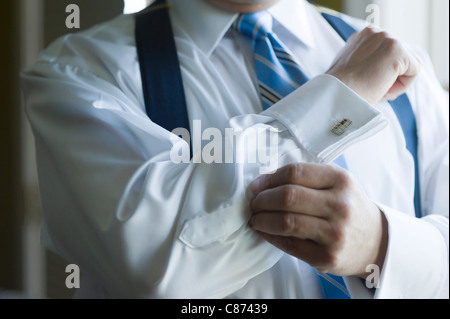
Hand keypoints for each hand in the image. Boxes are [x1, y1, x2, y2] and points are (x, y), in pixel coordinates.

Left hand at [249, 163, 388, 277]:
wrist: (375, 241)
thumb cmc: (348, 207)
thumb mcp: (336, 183)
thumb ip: (305, 178)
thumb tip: (263, 182)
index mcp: (340, 180)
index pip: (294, 172)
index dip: (269, 179)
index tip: (256, 185)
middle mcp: (340, 205)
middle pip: (287, 196)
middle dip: (261, 199)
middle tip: (253, 203)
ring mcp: (335, 233)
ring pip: (285, 221)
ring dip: (261, 219)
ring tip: (255, 218)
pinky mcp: (327, 256)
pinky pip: (289, 244)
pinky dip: (270, 236)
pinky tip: (265, 231)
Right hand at [327, 26, 421, 105]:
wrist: (336, 96)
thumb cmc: (340, 90)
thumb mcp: (350, 69)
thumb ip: (366, 60)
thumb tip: (381, 68)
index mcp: (363, 35)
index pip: (386, 54)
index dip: (380, 73)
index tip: (366, 85)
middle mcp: (375, 32)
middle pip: (400, 57)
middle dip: (390, 77)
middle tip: (373, 90)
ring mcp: (387, 39)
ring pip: (408, 64)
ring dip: (395, 82)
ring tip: (376, 90)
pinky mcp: (398, 51)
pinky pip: (414, 71)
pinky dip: (402, 86)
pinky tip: (383, 90)